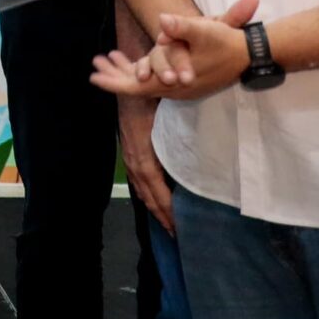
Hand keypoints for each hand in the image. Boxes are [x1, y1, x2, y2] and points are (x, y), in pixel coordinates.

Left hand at [90, 0, 257, 99]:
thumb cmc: (226, 43)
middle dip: (115, 76)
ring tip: (107, 57)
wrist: (251, 55)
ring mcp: (181, 85)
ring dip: (126, 71)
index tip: (94, 78)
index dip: (115, 82)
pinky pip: (157, 78)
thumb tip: (162, 18)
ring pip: (146, 82)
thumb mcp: (205, 31)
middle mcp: (176, 88)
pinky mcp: (186, 80)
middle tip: (94, 66)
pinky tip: (129, 57)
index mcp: (175, 81)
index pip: (138, 86)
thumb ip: (183, 26)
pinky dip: (141, 68)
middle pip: (137, 86)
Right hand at [117, 96, 173, 233]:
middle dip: (161, 216)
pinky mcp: (129, 152)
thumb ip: (175, 136)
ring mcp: (130, 157)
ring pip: (142, 190)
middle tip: (176, 234)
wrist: (126, 84)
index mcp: (144, 155)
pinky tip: (153, 201)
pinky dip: (147, 196)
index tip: (178, 226)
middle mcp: (135, 160)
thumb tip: (192, 160)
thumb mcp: (164, 116)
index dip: (167, 208)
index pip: (156, 189)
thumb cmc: (148, 97)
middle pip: (148, 195)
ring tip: (167, 224)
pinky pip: (138, 182)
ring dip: (154, 208)